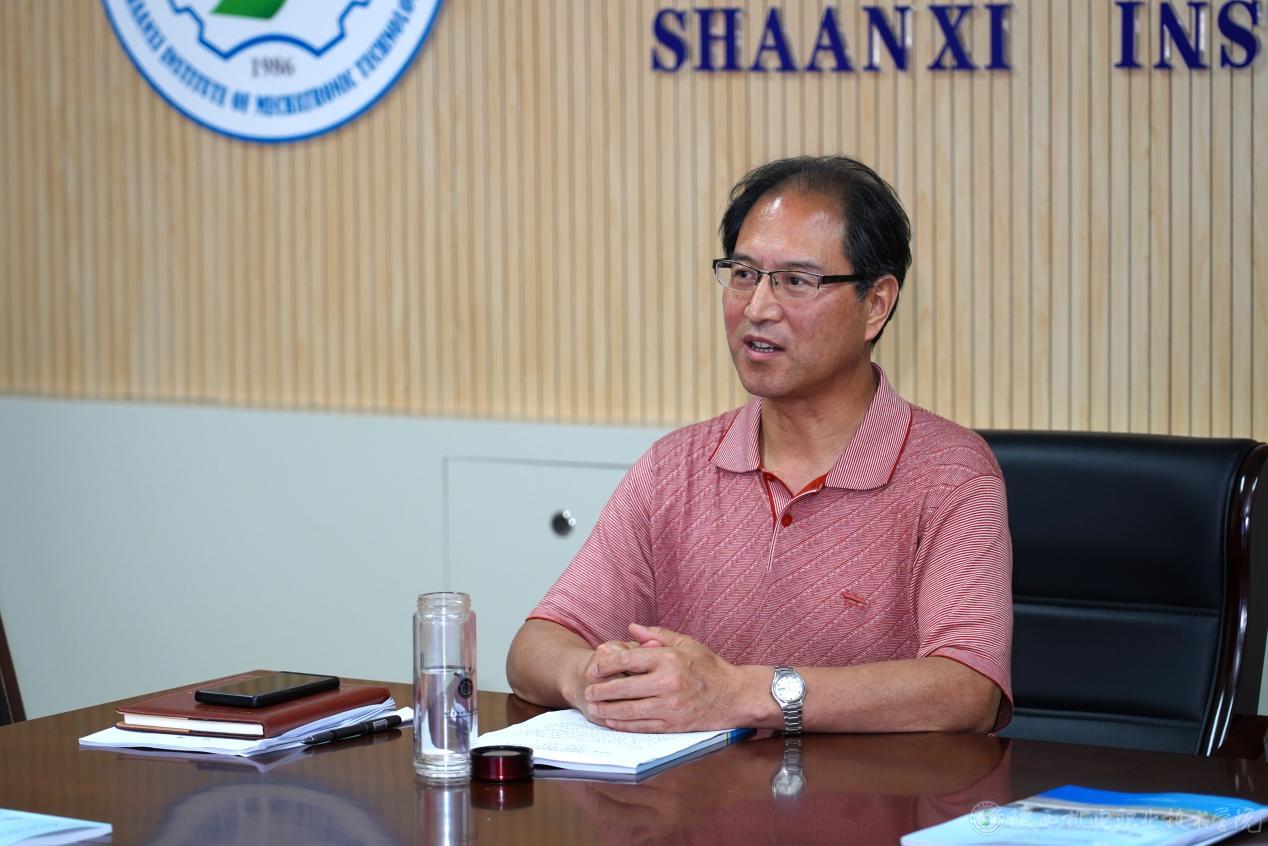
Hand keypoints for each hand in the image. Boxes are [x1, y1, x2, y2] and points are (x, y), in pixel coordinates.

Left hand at [582, 623, 761, 731]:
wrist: (734, 697)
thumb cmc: (708, 667)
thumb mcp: (686, 644)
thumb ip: (657, 635)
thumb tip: (631, 628)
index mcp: (669, 659)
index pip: (628, 660)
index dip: (607, 664)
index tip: (594, 668)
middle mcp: (668, 683)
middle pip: (624, 687)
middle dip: (602, 691)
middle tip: (588, 692)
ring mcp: (670, 706)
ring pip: (629, 710)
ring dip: (607, 710)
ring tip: (594, 708)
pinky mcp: (672, 725)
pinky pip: (641, 726)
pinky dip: (623, 725)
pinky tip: (612, 721)